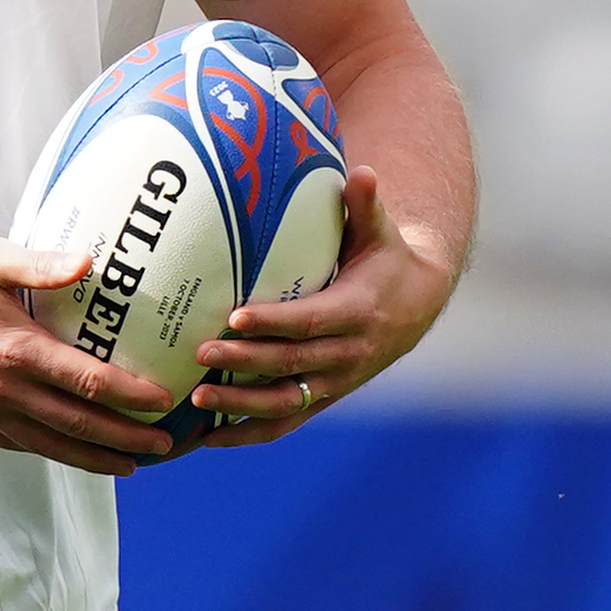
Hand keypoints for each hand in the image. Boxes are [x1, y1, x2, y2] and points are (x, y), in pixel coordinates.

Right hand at [0, 234, 180, 477]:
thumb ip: (40, 264)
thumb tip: (89, 261)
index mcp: (15, 349)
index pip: (87, 381)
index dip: (130, 395)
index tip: (163, 401)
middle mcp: (3, 388)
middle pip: (77, 423)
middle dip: (125, 438)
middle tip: (163, 445)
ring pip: (49, 444)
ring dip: (92, 458)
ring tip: (128, 465)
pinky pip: (18, 442)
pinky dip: (50, 451)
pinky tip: (69, 452)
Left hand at [190, 166, 454, 445]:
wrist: (416, 306)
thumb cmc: (384, 260)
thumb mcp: (380, 233)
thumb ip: (365, 207)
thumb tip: (361, 172)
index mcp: (357, 312)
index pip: (311, 321)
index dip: (275, 323)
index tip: (235, 316)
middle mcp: (347, 354)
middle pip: (291, 364)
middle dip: (245, 361)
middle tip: (199, 351)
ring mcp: (334, 382)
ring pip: (285, 402)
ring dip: (239, 404)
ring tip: (195, 399)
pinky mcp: (322, 399)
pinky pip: (283, 422)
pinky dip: (246, 432)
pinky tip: (205, 437)